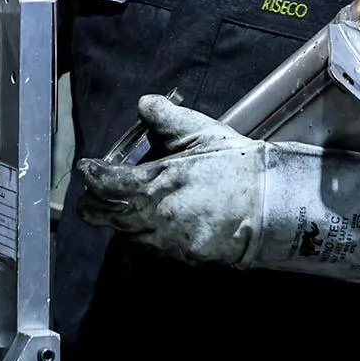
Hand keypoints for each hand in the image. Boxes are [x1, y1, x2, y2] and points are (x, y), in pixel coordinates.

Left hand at [76, 95, 261, 266]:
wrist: (273, 204)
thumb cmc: (235, 165)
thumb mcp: (200, 131)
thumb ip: (165, 116)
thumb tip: (143, 104)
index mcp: (155, 182)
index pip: (106, 183)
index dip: (91, 175)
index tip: (86, 168)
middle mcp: (156, 215)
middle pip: (107, 215)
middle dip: (93, 205)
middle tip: (88, 197)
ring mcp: (170, 240)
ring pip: (128, 234)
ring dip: (119, 221)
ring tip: (117, 209)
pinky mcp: (186, 256)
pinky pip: (155, 248)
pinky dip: (146, 236)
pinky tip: (150, 224)